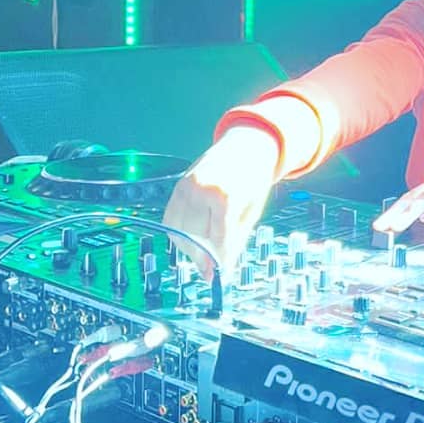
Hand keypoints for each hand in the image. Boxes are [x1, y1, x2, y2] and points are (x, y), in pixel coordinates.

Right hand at [162, 127, 279, 281]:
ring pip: (178, 232)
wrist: (246, 146)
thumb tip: (222, 270)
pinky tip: (193, 238)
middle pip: (194, 238)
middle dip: (202, 258)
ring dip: (189, 248)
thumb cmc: (253, 179)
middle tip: (211, 268)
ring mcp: (185, 188)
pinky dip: (179, 234)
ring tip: (205, 251)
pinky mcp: (177, 187)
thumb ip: (235, 241)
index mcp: (225, 197)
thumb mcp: (251, 212)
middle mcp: (201, 191)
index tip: (217, 276)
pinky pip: (170, 220)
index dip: (216, 261)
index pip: (216, 239)